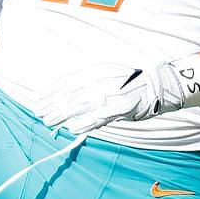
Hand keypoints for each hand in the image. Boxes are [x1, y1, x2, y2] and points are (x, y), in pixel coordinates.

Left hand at [42, 56, 199, 134]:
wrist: (161, 84)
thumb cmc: (131, 80)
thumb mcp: (107, 72)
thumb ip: (87, 79)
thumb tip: (64, 89)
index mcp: (97, 69)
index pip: (67, 80)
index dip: (51, 90)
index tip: (38, 98)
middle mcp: (102, 80)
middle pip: (70, 94)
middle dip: (52, 104)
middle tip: (39, 113)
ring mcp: (112, 95)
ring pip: (80, 107)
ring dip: (62, 116)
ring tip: (49, 122)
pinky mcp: (122, 109)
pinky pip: (99, 118)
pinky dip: (84, 124)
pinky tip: (72, 129)